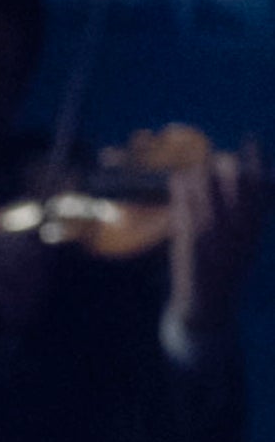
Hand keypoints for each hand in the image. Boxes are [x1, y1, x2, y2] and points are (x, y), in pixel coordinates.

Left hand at [169, 142, 264, 341]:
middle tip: (218, 159)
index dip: (257, 159)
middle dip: (225, 164)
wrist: (209, 303)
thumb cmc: (229, 267)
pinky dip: (182, 187)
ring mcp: (215, 232)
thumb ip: (254, 214)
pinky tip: (178, 178)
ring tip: (196, 168)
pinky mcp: (191, 238)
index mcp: (256, 228)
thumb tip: (262, 181)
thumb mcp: (249, 240)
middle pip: (235, 180)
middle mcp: (239, 228)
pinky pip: (186, 202)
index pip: (261, 185)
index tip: (251, 138)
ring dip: (201, 172)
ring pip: (208, 187)